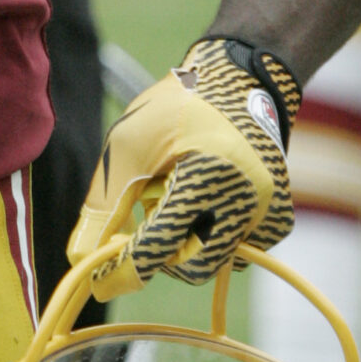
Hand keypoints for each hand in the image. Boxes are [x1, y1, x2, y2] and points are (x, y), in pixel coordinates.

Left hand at [68, 36, 300, 292]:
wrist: (237, 80)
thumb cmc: (175, 106)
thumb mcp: (128, 144)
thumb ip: (105, 203)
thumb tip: (81, 256)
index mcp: (208, 175)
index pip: (161, 245)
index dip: (124, 268)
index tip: (99, 281)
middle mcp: (247, 199)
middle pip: (192, 265)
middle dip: (162, 252)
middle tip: (146, 215)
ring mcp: (268, 211)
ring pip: (216, 261)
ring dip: (188, 241)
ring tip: (178, 194)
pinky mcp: (279, 218)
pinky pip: (239, 251)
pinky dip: (215, 236)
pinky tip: (206, 199)